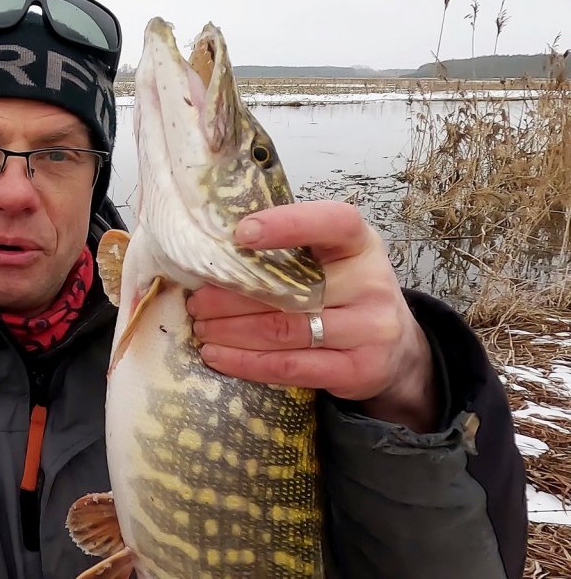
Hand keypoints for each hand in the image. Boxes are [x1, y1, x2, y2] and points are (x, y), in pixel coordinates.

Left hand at [186, 200, 439, 432]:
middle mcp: (371, 283)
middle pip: (290, 288)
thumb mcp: (333, 260)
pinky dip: (245, 362)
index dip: (287, 224)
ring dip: (231, 331)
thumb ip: (290, 251)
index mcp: (360, 244)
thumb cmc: (345, 293)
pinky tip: (217, 356)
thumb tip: (215, 247)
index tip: (240, 233)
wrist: (395, 350)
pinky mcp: (357, 370)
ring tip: (201, 328)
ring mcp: (369, 329)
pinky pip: (289, 367)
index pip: (332, 223)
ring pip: (283, 330)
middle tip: (196, 300)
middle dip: (231, 296)